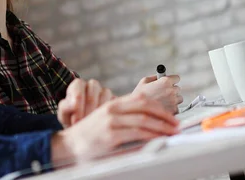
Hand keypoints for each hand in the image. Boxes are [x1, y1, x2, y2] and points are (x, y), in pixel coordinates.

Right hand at [51, 94, 178, 162]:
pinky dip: (151, 135)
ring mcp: (111, 122)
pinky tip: (158, 139)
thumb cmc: (89, 135)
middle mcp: (112, 110)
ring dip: (162, 127)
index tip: (171, 116)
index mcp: (113, 104)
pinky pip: (137, 133)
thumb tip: (149, 121)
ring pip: (145, 120)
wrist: (69, 145)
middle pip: (146, 107)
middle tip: (176, 125)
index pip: (142, 99)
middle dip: (165, 116)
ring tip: (171, 133)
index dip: (160, 107)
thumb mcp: (106, 119)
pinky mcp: (111, 135)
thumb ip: (124, 117)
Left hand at [57, 78, 113, 127]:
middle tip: (86, 123)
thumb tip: (72, 104)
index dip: (77, 104)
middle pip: (93, 87)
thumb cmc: (71, 120)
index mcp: (77, 85)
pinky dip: (110, 112)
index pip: (78, 86)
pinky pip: (115, 101)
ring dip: (99, 109)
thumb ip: (65, 108)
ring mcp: (104, 91)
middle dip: (88, 107)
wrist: (84, 131)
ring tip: (94, 125)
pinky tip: (104, 124)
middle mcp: (91, 85)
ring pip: (105, 93)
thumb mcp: (64, 116)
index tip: (76, 121)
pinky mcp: (115, 100)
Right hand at [132, 74, 183, 113]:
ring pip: (179, 99)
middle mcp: (172, 90)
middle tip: (163, 94)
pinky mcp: (174, 110)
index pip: (177, 78)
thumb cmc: (139, 96)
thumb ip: (154, 77)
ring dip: (173, 100)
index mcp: (165, 81)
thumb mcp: (144, 82)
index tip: (169, 83)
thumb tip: (160, 75)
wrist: (137, 111)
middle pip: (178, 89)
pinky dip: (171, 109)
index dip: (172, 80)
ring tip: (162, 102)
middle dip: (172, 90)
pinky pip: (177, 108)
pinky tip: (162, 109)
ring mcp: (174, 101)